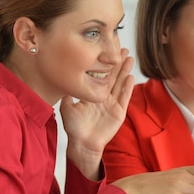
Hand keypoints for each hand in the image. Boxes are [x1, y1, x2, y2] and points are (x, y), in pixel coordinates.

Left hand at [60, 49, 134, 178]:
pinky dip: (128, 87)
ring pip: (121, 84)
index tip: (107, 51)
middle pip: (114, 76)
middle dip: (118, 63)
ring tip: (129, 58)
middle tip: (123, 49)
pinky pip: (124, 97)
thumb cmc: (74, 129)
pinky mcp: (119, 112)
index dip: (105, 63)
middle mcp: (105, 98)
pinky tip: (130, 77)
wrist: (82, 144)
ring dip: (125, 71)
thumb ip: (67, 93)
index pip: (101, 76)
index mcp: (94, 95)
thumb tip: (62, 79)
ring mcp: (113, 105)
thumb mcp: (66, 106)